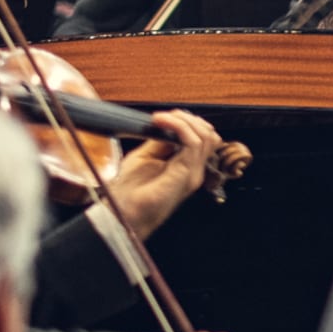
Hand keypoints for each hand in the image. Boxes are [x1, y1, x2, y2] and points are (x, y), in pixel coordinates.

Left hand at [103, 110, 223, 235]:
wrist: (124, 214)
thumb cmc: (130, 192)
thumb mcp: (144, 157)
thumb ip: (159, 142)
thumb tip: (167, 126)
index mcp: (185, 167)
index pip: (202, 138)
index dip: (187, 122)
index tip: (165, 117)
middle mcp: (193, 169)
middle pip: (209, 135)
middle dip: (189, 119)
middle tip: (166, 117)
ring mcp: (192, 172)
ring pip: (205, 136)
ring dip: (183, 120)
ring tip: (163, 118)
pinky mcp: (185, 174)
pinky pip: (192, 143)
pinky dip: (179, 126)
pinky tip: (162, 123)